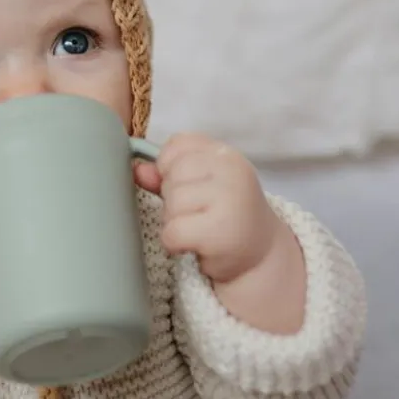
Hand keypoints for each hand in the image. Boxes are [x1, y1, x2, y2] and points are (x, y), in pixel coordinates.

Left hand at [135, 133, 305, 332]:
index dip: (170, 167)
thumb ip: (167, 175)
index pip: (177, 144)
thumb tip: (138, 170)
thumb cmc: (225, 215)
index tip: (188, 186)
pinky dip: (174, 243)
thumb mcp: (200, 187)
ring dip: (174, 221)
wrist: (261, 254)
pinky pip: (172, 231)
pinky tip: (194, 245)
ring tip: (197, 228)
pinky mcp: (219, 230)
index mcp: (225, 154)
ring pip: (171, 204)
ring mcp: (228, 199)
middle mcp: (231, 170)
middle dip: (172, 198)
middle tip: (196, 213)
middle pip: (171, 175)